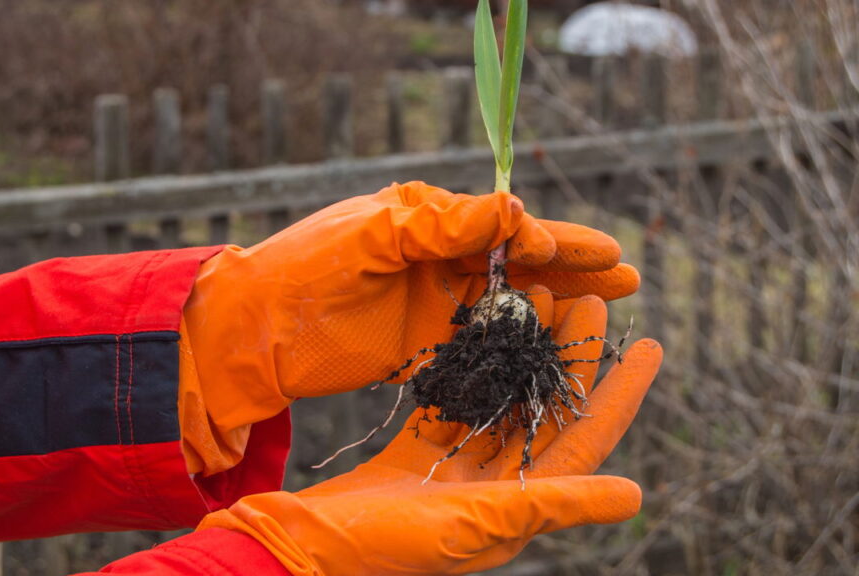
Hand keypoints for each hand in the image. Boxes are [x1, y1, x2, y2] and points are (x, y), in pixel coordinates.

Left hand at [180, 182, 640, 473]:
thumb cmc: (307, 269)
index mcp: (426, 220)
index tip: (604, 253)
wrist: (254, 330)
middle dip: (573, 270)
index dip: (557, 240)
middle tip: (629, 277)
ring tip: (609, 310)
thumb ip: (443, 225)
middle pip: (518, 264)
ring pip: (507, 304)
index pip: (504, 226)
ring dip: (555, 307)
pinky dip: (516, 346)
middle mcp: (436, 259)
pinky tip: (552, 352)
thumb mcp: (374, 235)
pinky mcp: (422, 346)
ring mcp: (432, 305)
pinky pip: (481, 343)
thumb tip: (516, 209)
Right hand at [198, 293, 663, 574]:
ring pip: (502, 400)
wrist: (305, 549)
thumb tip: (636, 495)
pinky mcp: (416, 456)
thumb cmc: (391, 548)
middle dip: (569, 358)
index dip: (620, 392)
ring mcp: (454, 471)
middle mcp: (496, 488)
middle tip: (587, 302)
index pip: (585, 440)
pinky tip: (479, 331)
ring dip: (522, 354)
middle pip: (545, 410)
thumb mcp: (479, 524)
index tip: (651, 343)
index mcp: (520, 506)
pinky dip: (470, 367)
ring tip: (537, 301)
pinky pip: (455, 404)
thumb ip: (554, 505)